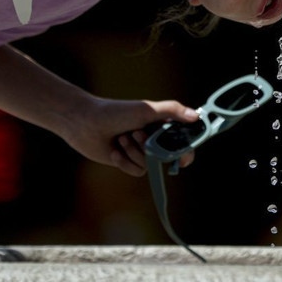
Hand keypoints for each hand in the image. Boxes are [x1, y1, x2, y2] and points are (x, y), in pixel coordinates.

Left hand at [59, 97, 198, 175]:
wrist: (85, 123)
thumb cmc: (116, 112)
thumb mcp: (146, 110)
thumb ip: (172, 111)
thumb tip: (196, 116)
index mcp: (161, 124)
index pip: (183, 141)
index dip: (187, 151)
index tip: (183, 158)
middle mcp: (153, 138)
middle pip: (166, 156)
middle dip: (150, 147)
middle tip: (136, 133)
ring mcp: (140, 151)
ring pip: (150, 165)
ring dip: (134, 152)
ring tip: (121, 138)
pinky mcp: (127, 161)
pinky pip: (136, 171)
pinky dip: (125, 162)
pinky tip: (114, 150)